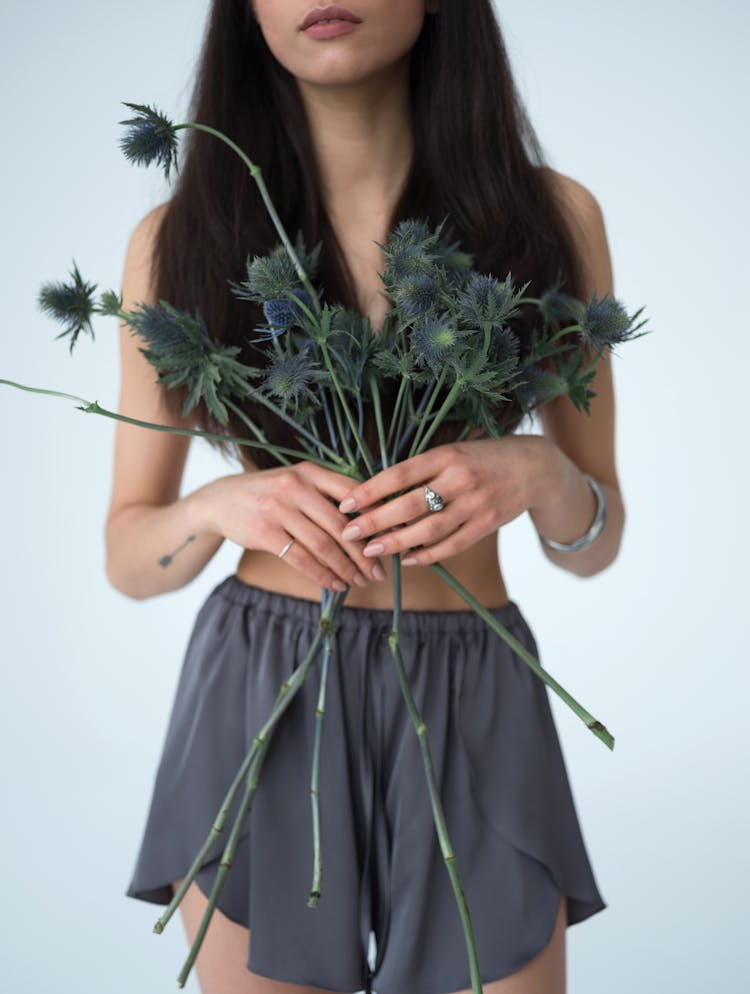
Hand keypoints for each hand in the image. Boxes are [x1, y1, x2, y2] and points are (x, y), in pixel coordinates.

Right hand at [194, 462, 386, 590]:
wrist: (220, 500)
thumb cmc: (269, 493)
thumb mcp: (297, 481)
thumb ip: (328, 493)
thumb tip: (373, 518)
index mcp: (310, 471)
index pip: (353, 492)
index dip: (375, 516)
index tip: (392, 536)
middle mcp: (296, 486)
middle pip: (341, 525)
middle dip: (364, 552)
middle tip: (379, 571)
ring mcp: (279, 509)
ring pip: (323, 545)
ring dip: (346, 568)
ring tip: (359, 581)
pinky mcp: (265, 532)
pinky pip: (301, 559)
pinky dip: (322, 575)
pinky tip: (335, 584)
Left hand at [336, 435, 559, 565]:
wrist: (534, 467)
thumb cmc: (481, 459)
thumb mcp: (451, 452)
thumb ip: (420, 469)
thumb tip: (376, 492)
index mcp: (445, 455)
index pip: (399, 474)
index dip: (369, 491)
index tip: (345, 504)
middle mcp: (459, 478)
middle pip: (410, 504)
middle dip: (375, 521)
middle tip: (349, 533)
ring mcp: (475, 503)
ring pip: (429, 529)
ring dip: (397, 542)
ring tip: (372, 550)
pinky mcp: (487, 523)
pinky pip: (452, 544)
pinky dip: (427, 555)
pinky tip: (407, 560)